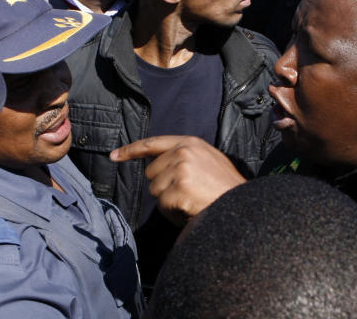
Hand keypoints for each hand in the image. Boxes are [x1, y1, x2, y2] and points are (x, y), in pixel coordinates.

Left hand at [110, 136, 246, 225]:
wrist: (243, 204)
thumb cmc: (225, 187)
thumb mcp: (208, 160)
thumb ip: (184, 156)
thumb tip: (158, 164)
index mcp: (190, 142)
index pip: (152, 143)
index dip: (131, 150)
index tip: (114, 156)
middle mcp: (183, 152)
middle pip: (151, 173)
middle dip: (163, 187)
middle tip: (188, 193)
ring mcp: (181, 169)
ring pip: (155, 191)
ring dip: (169, 202)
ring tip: (192, 201)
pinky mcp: (179, 188)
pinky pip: (163, 206)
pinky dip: (174, 213)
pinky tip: (191, 210)